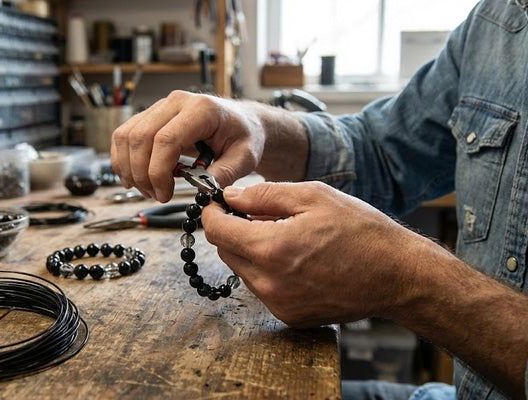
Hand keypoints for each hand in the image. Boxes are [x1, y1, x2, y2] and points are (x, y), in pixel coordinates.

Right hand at [110, 90, 265, 201]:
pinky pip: (125, 135)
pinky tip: (134, 178)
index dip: (158, 171)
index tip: (165, 194)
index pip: (166, 139)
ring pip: (126, 136)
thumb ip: (225, 173)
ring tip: (148, 190)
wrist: (243, 123)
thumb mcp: (245, 158)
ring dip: (129, 168)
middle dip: (142, 174)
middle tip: (157, 196)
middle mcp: (176, 103)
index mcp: (202, 110)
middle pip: (140, 137)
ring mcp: (161, 107)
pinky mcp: (151, 116)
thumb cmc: (244, 137)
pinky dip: (123, 159)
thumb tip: (204, 190)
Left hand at [202, 181, 426, 326]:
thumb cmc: (361, 231)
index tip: (218, 203)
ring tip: (285, 236)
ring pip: (243, 270)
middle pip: (226, 252)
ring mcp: (279, 304)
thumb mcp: (313, 196)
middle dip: (233, 230)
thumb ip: (263, 195)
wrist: (397, 275)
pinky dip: (267, 270)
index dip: (212, 213)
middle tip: (257, 215)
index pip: (217, 231)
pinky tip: (295, 258)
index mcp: (271, 249)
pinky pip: (262, 288)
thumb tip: (230, 197)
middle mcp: (269, 283)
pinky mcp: (289, 316)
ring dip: (251, 250)